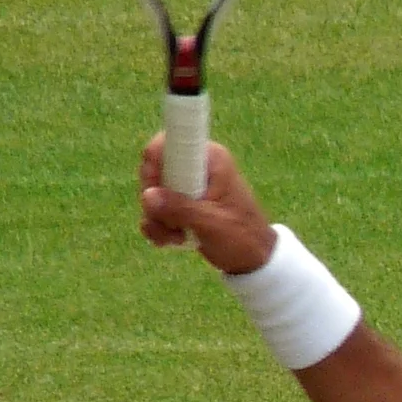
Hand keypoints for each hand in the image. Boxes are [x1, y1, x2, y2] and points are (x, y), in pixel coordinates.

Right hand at [138, 132, 275, 273]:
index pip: (170, 142)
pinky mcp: (180, 203)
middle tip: (171, 223)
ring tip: (178, 238)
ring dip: (158, 220)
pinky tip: (172, 242)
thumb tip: (147, 196)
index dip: (155, 165)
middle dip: (155, 202)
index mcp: (211, 159)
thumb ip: (180, 209)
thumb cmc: (242, 237)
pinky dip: (159, 227)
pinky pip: (155, 209)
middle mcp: (195, 166)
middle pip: (153, 171)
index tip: (156, 191)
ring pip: (152, 193)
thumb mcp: (212, 224)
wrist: (254, 259)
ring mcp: (186, 185)